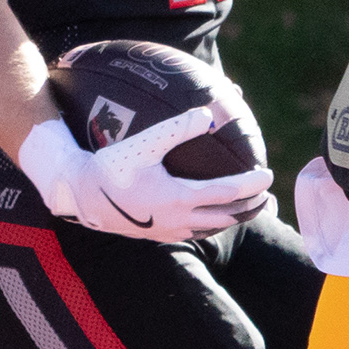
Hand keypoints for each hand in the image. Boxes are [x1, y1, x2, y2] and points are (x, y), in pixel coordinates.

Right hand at [16, 105, 273, 243]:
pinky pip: (196, 233)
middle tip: (269, 195)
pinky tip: (214, 215)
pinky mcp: (159, 235)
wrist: (79, 195)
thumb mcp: (144, 143)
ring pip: (213, 229)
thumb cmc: (111, 165)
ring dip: (235, 218)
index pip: (227, 194)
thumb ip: (178, 128)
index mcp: (179, 198)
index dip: (251, 186)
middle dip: (252, 207)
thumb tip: (209, 113)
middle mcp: (178, 220)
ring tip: (251, 208)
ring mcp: (169, 231)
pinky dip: (213, 224)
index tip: (268, 175)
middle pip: (227, 218)